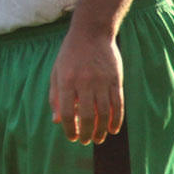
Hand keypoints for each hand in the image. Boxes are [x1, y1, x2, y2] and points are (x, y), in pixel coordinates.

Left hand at [48, 27, 123, 144]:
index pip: (68, 113)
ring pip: (104, 113)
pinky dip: (116, 120)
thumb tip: (56, 121)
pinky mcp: (115, 79)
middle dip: (87, 134)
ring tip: (99, 138)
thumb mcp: (56, 71)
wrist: (91, 32)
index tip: (72, 138)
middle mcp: (83, 82)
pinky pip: (117, 104)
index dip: (70, 129)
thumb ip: (55, 96)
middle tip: (86, 141)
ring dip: (102, 130)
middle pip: (87, 116)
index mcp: (66, 80)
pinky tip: (113, 129)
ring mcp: (101, 80)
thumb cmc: (70, 53)